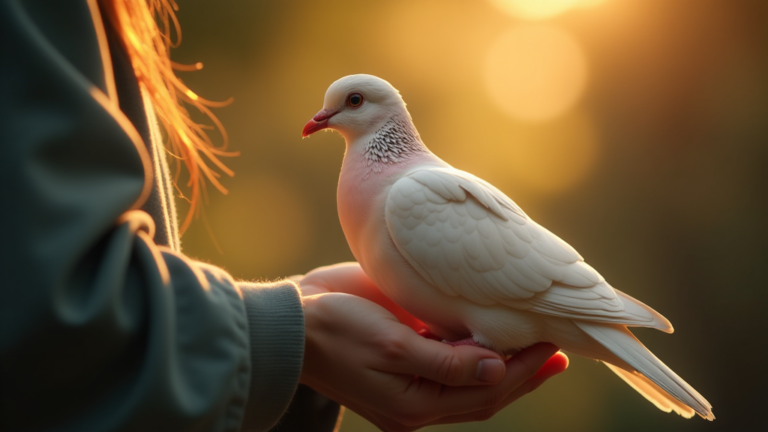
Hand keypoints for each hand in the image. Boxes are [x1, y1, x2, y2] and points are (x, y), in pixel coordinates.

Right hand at [299, 263, 567, 430]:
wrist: (291, 321)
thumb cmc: (337, 332)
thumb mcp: (393, 348)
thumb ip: (447, 363)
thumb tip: (499, 371)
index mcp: (415, 406)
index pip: (484, 395)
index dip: (522, 373)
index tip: (553, 347)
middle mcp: (418, 397)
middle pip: (483, 392)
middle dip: (523, 372)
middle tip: (559, 349)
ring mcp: (410, 377)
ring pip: (470, 377)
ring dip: (503, 360)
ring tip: (537, 343)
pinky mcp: (403, 353)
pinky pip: (449, 357)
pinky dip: (475, 348)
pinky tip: (491, 332)